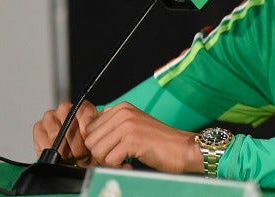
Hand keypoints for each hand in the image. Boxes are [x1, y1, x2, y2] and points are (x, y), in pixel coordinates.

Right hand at [33, 100, 97, 166]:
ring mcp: (50, 117)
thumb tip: (108, 110)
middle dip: (77, 146)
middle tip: (81, 155)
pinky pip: (42, 140)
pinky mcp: (38, 127)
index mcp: (83, 107)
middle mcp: (65, 108)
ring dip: (64, 150)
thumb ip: (102, 123)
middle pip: (69, 127)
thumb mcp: (99, 135)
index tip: (89, 146)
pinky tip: (59, 154)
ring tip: (71, 156)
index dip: (87, 135)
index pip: (84, 116)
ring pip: (56, 135)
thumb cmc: (88, 143)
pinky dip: (51, 150)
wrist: (74, 153)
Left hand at [83, 102, 202, 173]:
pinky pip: (109, 161)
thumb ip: (114, 123)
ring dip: (109, 162)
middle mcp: (123, 113)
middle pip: (90, 141)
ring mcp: (127, 126)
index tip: (113, 150)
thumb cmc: (160, 141)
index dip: (98, 144)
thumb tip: (91, 130)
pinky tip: (130, 164)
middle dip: (102, 155)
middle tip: (118, 159)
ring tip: (125, 161)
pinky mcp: (132, 140)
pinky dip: (118, 168)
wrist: (184, 148)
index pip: (90, 129)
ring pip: (97, 151)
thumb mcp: (135, 125)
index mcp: (122, 108)